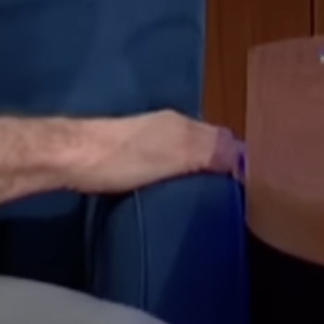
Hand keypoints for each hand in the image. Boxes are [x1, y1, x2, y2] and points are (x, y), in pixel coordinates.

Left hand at [75, 110, 246, 194]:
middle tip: (234, 199)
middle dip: (220, 166)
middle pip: (203, 145)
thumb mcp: (174, 153)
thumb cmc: (122, 157)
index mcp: (180, 122)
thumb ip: (209, 151)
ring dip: (197, 172)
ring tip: (210, 201)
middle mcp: (164, 125)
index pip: (223, 139)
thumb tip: (247, 155)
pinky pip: (164, 163)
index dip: (239, 160)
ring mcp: (143, 138)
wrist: (68, 157)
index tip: (254, 187)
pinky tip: (175, 193)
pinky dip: (175, 176)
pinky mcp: (126, 155)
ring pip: (183, 154)